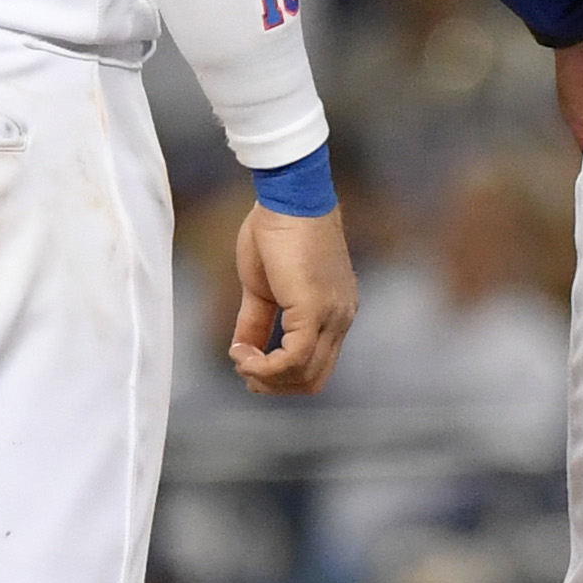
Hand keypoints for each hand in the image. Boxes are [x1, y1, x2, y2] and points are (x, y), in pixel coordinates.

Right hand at [231, 201, 358, 395]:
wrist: (288, 197)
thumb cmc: (276, 231)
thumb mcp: (263, 287)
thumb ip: (257, 321)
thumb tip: (243, 351)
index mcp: (335, 312)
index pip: (317, 365)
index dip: (282, 377)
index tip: (250, 367)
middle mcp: (341, 318)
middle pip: (313, 379)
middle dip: (274, 385)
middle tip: (244, 373)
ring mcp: (333, 315)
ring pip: (305, 374)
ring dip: (266, 377)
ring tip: (241, 358)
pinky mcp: (316, 309)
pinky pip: (294, 358)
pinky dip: (265, 366)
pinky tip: (243, 353)